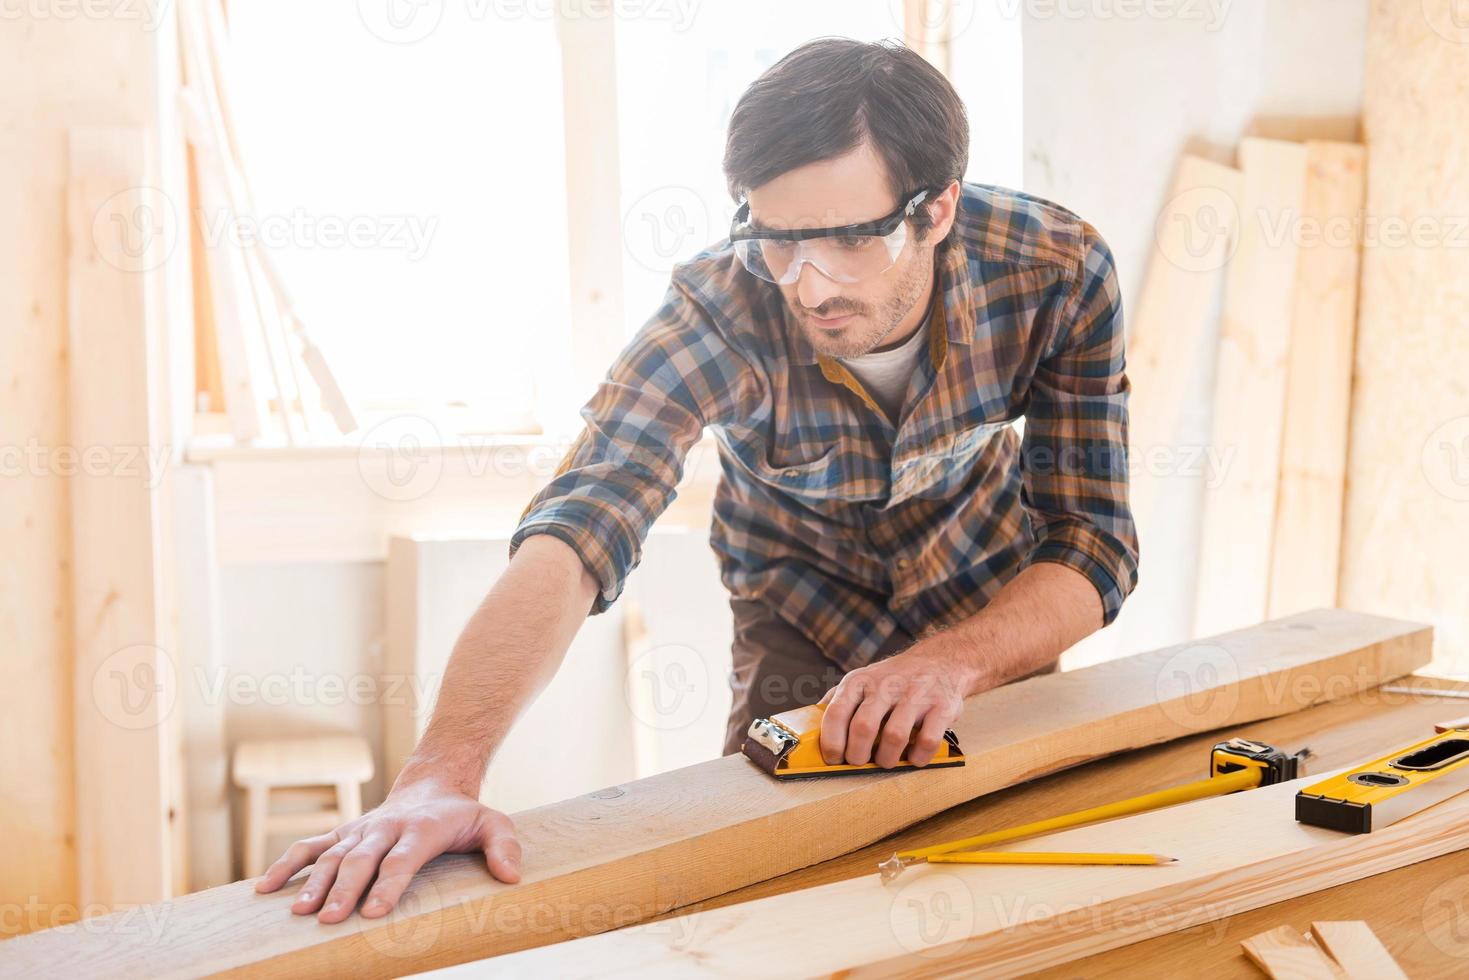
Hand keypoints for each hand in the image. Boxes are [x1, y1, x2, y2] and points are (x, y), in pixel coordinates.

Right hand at [254, 775, 520, 922]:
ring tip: (300, 912)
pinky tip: (264, 890)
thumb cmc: (462, 814)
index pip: (402, 859)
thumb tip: (511, 877)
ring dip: (313, 883)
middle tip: (330, 919)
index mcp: (420, 828)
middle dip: (345, 889)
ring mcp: (359, 830)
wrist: (432, 785)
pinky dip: (286, 865)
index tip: (376, 911)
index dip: (388, 885)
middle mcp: (384, 827)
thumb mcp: (492, 823)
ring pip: (332, 855)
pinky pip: (308, 847)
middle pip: (361, 860)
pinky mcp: (343, 833)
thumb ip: (504, 846)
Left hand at [817, 640, 977, 768]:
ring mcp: (915, 695)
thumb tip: (810, 727)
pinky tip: (913, 757)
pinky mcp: (941, 706)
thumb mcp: (862, 680)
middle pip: (863, 728)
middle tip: (860, 762)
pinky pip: (927, 741)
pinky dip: (918, 758)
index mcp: (859, 681)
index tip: (833, 759)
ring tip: (886, 761)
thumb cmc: (893, 679)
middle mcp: (885, 685)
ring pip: (894, 737)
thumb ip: (838, 701)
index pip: (835, 714)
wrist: (940, 661)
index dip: (831, 743)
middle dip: (858, 755)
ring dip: (887, 759)